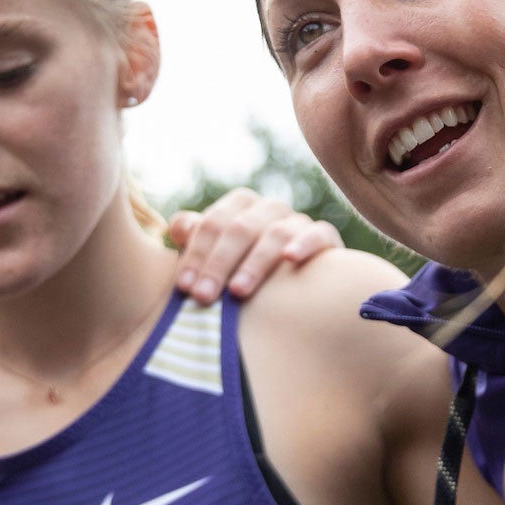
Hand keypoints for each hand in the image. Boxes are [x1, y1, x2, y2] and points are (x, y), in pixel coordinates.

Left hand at [167, 186, 341, 301]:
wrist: (298, 287)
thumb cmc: (245, 270)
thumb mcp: (218, 257)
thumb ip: (197, 240)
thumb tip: (178, 229)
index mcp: (240, 208)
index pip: (213, 223)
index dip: (196, 254)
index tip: (184, 286)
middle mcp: (269, 209)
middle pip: (240, 228)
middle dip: (218, 263)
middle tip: (202, 297)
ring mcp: (298, 221)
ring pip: (276, 233)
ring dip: (254, 263)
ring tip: (238, 291)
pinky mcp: (326, 237)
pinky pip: (318, 233)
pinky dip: (304, 243)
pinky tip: (290, 259)